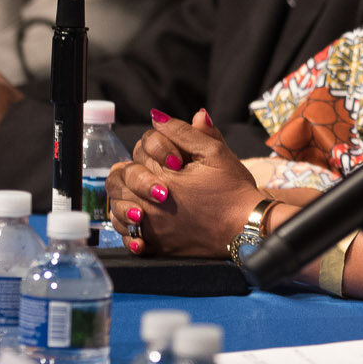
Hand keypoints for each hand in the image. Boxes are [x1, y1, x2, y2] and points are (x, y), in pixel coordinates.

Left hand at [106, 108, 267, 256]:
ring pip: (117, 208)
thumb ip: (184, 132)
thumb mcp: (215, 152)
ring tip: (141, 196)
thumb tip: (157, 117)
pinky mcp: (157, 246)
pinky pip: (129, 238)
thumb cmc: (233, 189)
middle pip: (120, 179)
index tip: (174, 158)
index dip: (153, 149)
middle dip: (133, 172)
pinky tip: (140, 221)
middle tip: (154, 175)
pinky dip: (129, 228)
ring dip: (124, 198)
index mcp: (163, 176)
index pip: (139, 151)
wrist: (245, 227)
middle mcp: (151, 203)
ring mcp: (152, 227)